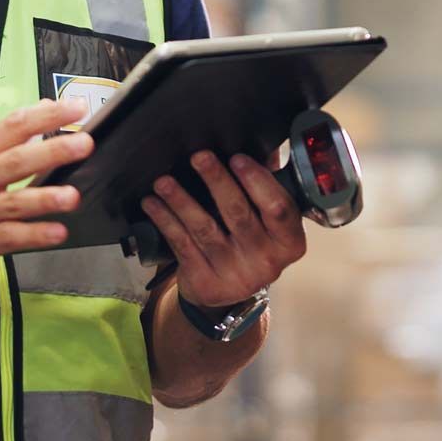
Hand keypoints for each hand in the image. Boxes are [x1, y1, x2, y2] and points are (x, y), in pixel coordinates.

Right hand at [0, 99, 91, 288]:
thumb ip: (2, 142)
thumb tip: (40, 117)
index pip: (12, 126)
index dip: (46, 115)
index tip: (75, 108)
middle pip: (17, 160)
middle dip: (53, 150)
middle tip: (83, 143)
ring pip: (14, 201)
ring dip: (46, 197)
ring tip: (73, 195)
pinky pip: (10, 237)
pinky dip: (36, 235)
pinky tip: (58, 232)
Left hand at [141, 150, 306, 307]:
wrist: (228, 292)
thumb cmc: (250, 242)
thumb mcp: (266, 221)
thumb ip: (267, 186)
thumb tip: (263, 148)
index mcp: (289, 242)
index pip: (279, 209)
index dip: (258, 181)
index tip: (237, 158)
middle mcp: (267, 262)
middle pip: (238, 214)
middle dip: (217, 181)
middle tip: (199, 157)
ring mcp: (236, 275)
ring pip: (204, 229)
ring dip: (181, 201)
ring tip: (163, 181)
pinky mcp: (207, 283)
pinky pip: (182, 245)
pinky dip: (165, 221)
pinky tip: (152, 204)